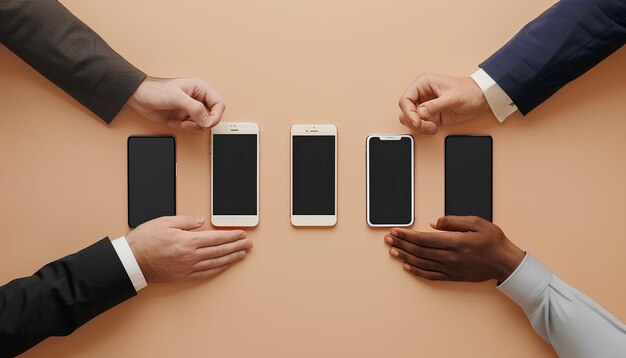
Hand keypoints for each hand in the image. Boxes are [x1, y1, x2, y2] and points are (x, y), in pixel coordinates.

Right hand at [125, 215, 252, 281]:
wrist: (131, 261)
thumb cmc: (144, 241)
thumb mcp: (165, 222)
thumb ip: (186, 221)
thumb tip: (201, 220)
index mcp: (187, 241)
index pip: (216, 238)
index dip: (231, 236)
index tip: (241, 234)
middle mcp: (190, 256)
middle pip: (220, 251)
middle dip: (237, 247)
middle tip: (249, 244)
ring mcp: (187, 268)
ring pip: (215, 263)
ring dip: (231, 259)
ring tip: (242, 255)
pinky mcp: (182, 276)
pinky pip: (204, 273)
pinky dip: (217, 269)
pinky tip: (224, 266)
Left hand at [127, 76, 224, 130]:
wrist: (138, 97)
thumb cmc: (155, 90)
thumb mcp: (176, 97)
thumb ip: (195, 108)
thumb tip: (206, 121)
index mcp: (200, 89)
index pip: (219, 104)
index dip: (215, 116)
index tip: (207, 123)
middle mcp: (198, 99)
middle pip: (211, 117)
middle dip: (200, 123)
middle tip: (189, 123)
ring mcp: (190, 110)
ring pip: (202, 125)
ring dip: (191, 127)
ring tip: (180, 122)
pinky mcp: (183, 118)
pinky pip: (191, 128)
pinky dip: (182, 128)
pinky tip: (173, 121)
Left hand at [384, 216, 523, 282]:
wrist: (505, 262)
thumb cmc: (493, 241)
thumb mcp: (476, 222)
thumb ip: (453, 221)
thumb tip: (433, 222)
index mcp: (455, 242)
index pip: (423, 238)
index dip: (406, 235)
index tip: (395, 231)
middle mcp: (450, 256)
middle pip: (418, 250)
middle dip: (401, 243)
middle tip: (388, 239)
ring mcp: (450, 268)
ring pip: (421, 262)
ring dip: (405, 256)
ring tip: (392, 251)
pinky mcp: (453, 276)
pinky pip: (430, 275)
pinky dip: (417, 271)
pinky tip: (407, 267)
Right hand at [399, 74, 488, 134]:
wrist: (480, 98)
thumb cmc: (468, 91)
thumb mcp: (452, 97)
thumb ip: (435, 105)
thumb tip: (420, 112)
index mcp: (423, 84)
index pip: (405, 99)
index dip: (408, 112)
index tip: (417, 121)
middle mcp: (421, 94)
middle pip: (405, 111)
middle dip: (414, 121)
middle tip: (427, 125)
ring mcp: (425, 106)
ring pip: (410, 120)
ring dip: (419, 127)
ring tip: (432, 127)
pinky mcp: (430, 115)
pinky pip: (419, 126)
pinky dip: (424, 130)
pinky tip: (434, 128)